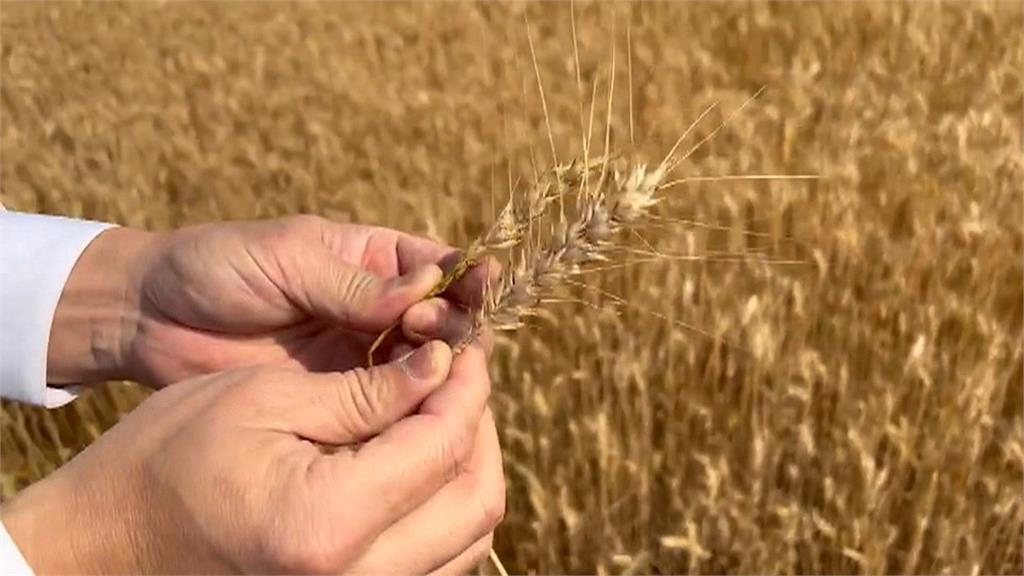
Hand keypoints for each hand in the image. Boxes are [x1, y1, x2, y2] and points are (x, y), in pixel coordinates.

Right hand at [1, 339, 504, 573]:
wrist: (104, 545)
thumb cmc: (164, 461)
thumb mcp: (260, 399)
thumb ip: (363, 391)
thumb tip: (441, 368)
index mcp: (327, 523)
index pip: (443, 446)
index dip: (468, 386)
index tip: (465, 347)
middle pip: (475, 502)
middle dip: (481, 428)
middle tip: (462, 378)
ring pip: (468, 542)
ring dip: (469, 471)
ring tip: (445, 415)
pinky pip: (436, 566)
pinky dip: (445, 513)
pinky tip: (422, 468)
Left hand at [47, 215, 493, 386]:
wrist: (151, 318)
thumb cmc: (216, 268)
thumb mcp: (285, 259)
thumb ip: (352, 283)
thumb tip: (425, 293)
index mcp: (371, 258)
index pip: (438, 267)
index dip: (465, 278)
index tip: (480, 286)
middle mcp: (376, 309)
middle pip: (443, 320)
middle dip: (452, 325)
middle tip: (430, 331)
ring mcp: (359, 356)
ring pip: (422, 366)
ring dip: (435, 368)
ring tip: (429, 367)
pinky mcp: (338, 398)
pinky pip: (386, 404)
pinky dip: (405, 407)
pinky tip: (412, 407)